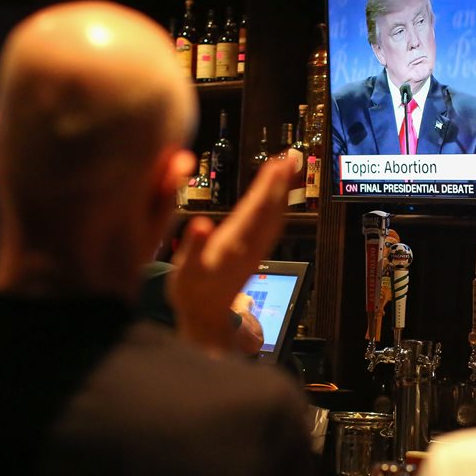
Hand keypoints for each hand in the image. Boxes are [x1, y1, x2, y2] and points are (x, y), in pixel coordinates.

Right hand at [169, 157, 294, 353]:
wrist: (206, 319)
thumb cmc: (192, 293)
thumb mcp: (186, 272)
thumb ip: (194, 246)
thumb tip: (201, 224)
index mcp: (234, 244)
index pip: (255, 208)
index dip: (267, 185)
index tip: (277, 163)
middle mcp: (250, 246)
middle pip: (270, 209)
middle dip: (279, 182)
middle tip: (289, 157)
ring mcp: (255, 251)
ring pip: (274, 217)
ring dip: (281, 192)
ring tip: (287, 169)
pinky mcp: (254, 255)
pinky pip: (270, 226)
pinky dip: (275, 207)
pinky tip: (276, 198)